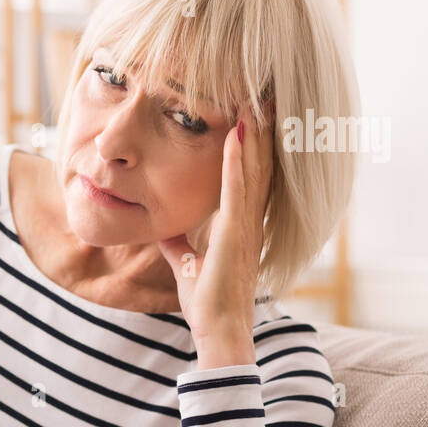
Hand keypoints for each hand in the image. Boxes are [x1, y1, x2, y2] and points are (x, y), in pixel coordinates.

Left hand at [155, 103, 274, 366]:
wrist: (219, 330)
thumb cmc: (208, 302)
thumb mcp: (186, 265)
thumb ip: (177, 245)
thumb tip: (161, 232)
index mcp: (242, 226)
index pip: (249, 178)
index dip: (253, 147)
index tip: (252, 116)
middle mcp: (250, 221)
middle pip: (258, 166)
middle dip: (262, 131)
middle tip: (266, 96)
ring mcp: (247, 226)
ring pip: (252, 171)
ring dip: (253, 136)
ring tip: (255, 102)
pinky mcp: (236, 234)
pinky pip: (236, 190)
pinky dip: (235, 162)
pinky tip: (235, 136)